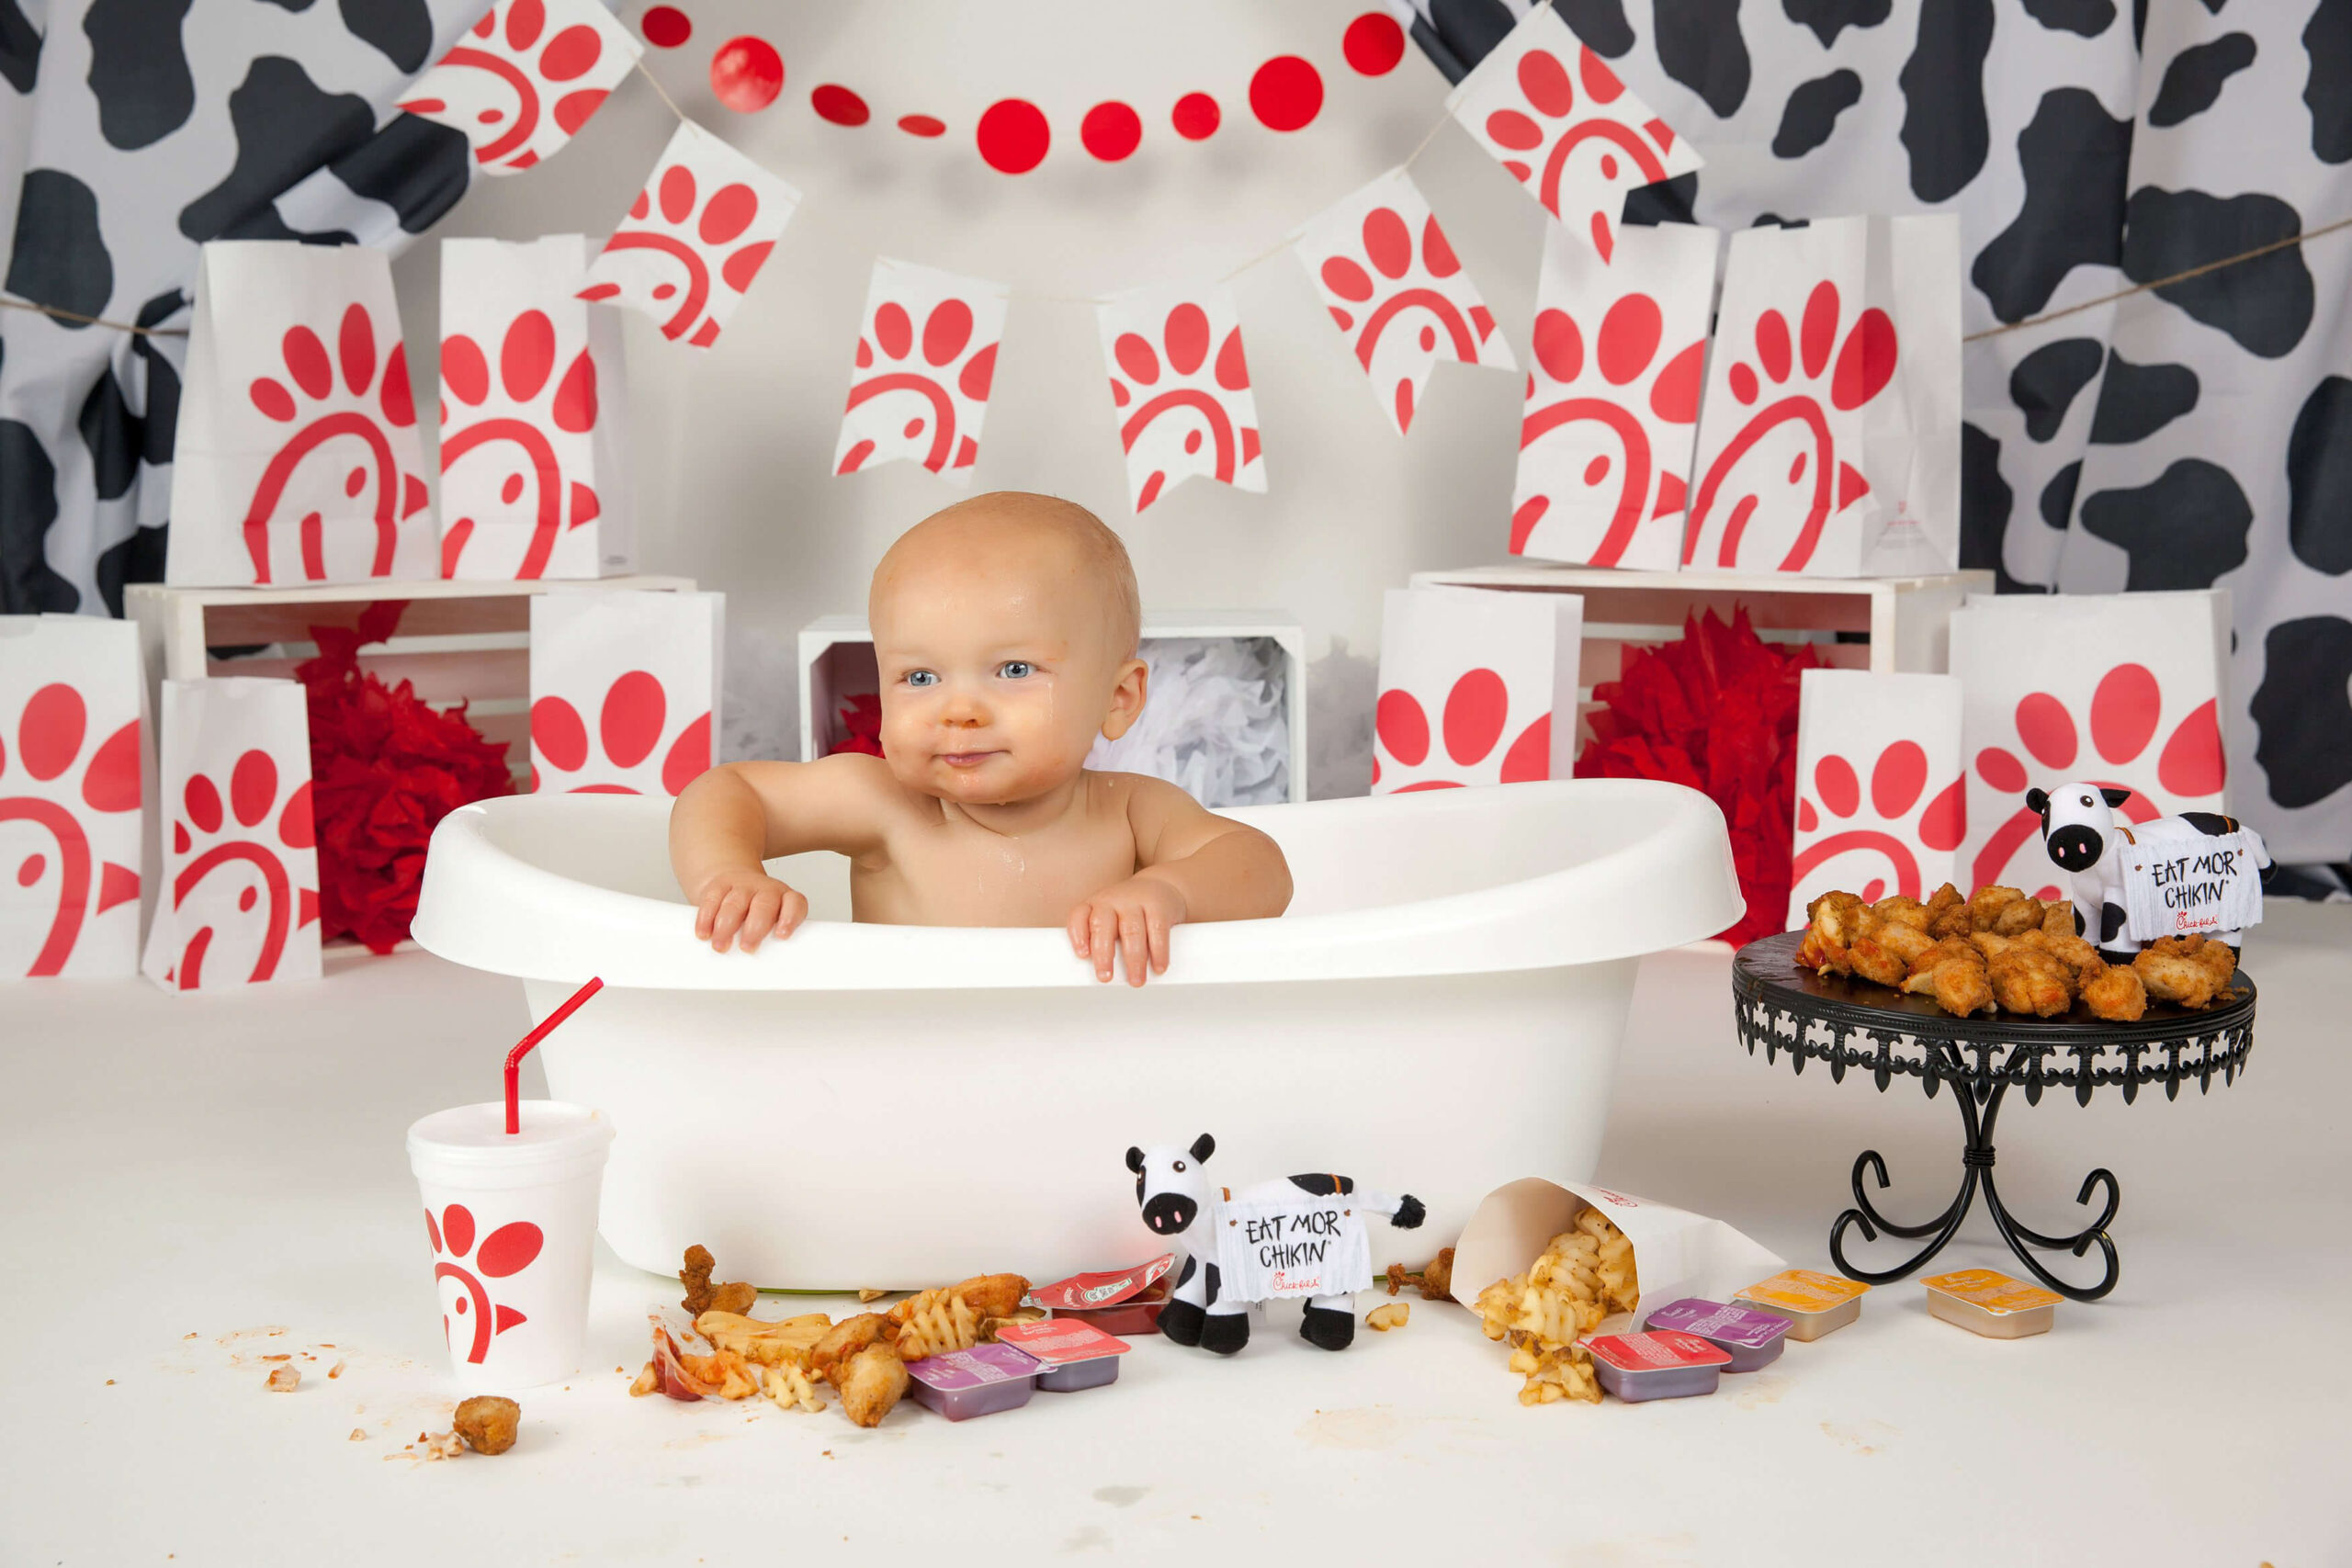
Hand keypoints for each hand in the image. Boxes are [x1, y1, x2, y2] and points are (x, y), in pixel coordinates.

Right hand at [692, 867, 806, 952]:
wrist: (736, 883)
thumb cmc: (757, 913)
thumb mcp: (770, 924)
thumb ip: (771, 941)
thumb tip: (763, 971)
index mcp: (785, 899)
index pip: (795, 903)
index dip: (790, 918)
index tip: (782, 935)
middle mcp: (767, 891)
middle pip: (763, 906)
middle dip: (754, 929)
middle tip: (747, 948)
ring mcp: (743, 885)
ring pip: (735, 904)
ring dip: (726, 927)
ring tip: (721, 946)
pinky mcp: (720, 885)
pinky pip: (712, 900)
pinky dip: (706, 919)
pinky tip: (705, 933)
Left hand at [1067, 875, 1187, 985]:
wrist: (1161, 885)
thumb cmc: (1130, 911)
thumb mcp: (1110, 918)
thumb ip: (1102, 940)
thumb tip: (1103, 973)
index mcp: (1095, 905)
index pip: (1079, 916)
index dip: (1078, 935)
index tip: (1082, 955)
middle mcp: (1112, 901)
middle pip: (1103, 925)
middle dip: (1103, 954)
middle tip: (1105, 977)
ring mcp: (1135, 901)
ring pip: (1132, 931)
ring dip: (1134, 960)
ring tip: (1136, 980)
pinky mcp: (1159, 906)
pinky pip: (1157, 930)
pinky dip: (1158, 952)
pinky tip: (1158, 966)